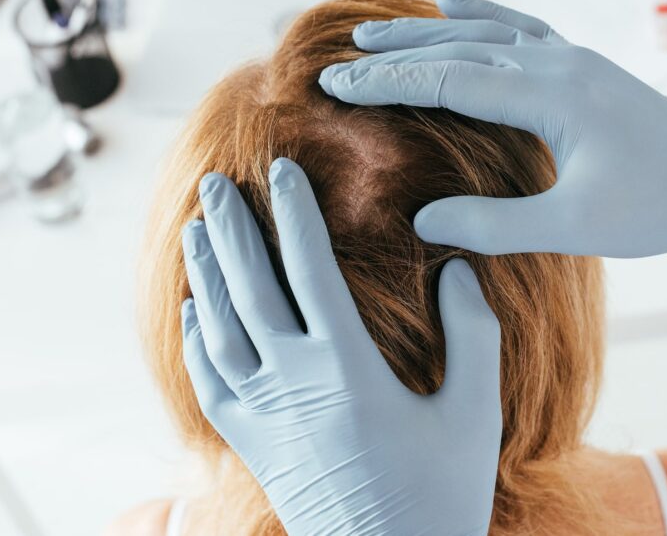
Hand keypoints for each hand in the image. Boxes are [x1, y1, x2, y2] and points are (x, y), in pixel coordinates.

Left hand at [180, 157, 501, 535]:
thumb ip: (473, 336)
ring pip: (219, 330)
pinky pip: (209, 383)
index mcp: (348, 368)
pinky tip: (193, 312)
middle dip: (231, 229)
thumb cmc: (439, 496)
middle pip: (250, 288)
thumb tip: (459, 270)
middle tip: (214, 182)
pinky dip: (195, 341)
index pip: (310, 268)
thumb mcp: (473, 414)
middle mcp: (294, 384)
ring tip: (195, 230)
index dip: (295, 213)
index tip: (281, 170)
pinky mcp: (253, 447)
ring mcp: (265, 417)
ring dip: (205, 275)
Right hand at [318, 0, 666, 259]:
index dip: (388, 83)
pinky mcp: (581, 64)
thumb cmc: (654, 208)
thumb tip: (423, 222)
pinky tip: (450, 5)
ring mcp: (571, 58)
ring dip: (426, 31)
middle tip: (339, 59)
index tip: (337, 84)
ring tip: (374, 32)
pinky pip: (519, 27)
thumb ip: (496, 225)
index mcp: (551, 96)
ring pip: (484, 31)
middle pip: (458, 47)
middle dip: (394, 54)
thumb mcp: (574, 227)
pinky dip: (478, 16)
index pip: (449, 80)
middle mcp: (557, 64)